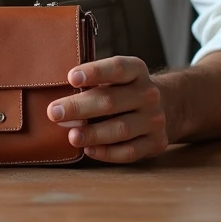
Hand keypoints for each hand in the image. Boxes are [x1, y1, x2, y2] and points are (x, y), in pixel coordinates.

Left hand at [46, 56, 168, 163]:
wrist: (166, 106)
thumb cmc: (124, 90)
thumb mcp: (116, 77)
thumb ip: (93, 83)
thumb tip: (58, 98)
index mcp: (137, 70)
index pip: (117, 68)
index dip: (94, 72)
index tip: (71, 78)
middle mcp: (148, 94)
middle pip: (112, 101)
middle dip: (79, 107)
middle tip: (54, 113)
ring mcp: (154, 120)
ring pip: (121, 129)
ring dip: (93, 134)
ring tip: (72, 136)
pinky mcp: (156, 143)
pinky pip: (130, 151)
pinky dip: (108, 153)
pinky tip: (90, 150)